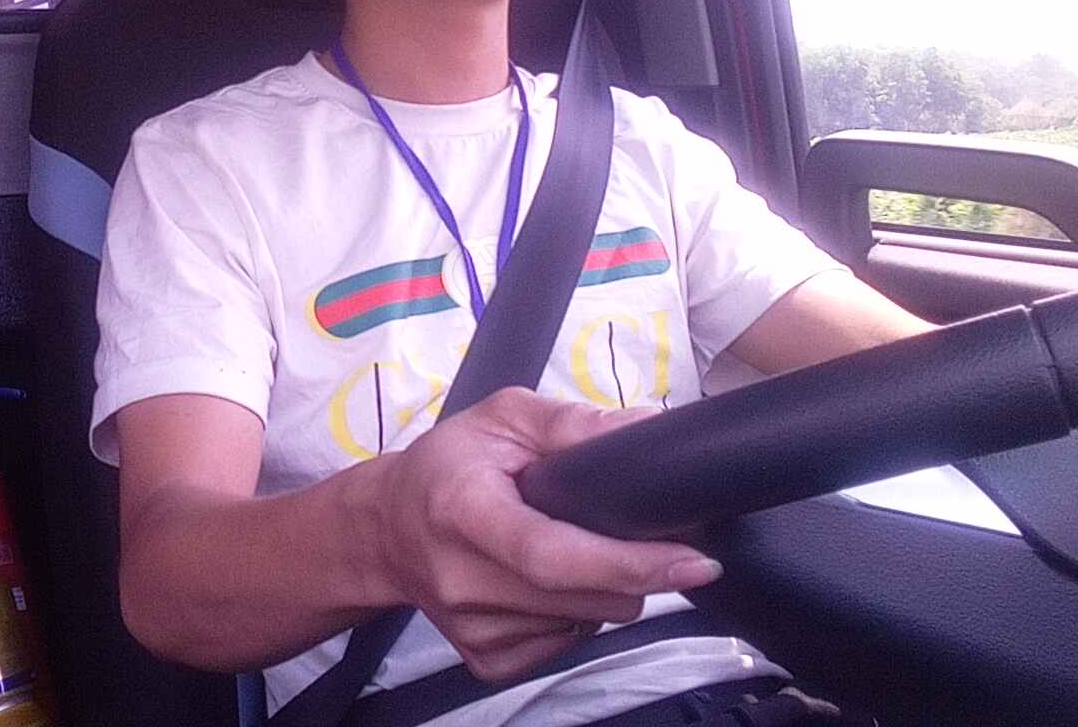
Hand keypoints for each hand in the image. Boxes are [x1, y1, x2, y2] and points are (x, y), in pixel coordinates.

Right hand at [367, 388, 722, 682]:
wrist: (385, 528)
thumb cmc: (448, 465)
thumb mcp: (502, 418)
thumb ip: (570, 423)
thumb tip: (646, 431)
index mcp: (464, 511)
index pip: (553, 554)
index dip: (628, 562)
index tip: (693, 561)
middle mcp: (462, 580)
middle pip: (586, 598)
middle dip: (633, 570)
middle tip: (635, 534)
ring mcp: (472, 629)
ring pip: (587, 625)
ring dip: (603, 591)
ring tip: (570, 547)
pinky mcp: (483, 660)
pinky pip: (565, 646)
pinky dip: (575, 615)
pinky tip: (548, 582)